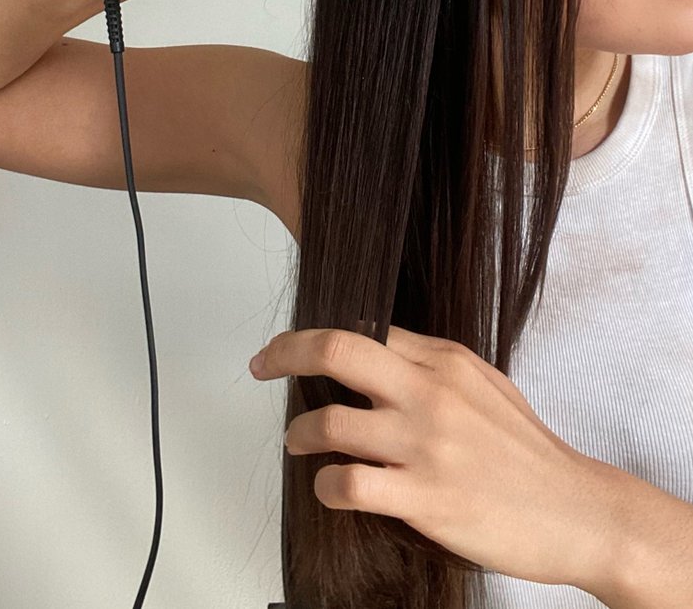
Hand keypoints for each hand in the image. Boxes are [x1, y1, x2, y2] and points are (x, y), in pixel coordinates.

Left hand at [249, 324, 613, 591]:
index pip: (364, 328)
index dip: (315, 337)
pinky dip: (326, 486)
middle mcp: (431, 394)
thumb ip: (433, 364)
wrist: (576, 510)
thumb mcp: (485, 384)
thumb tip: (379, 349)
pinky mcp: (426, 499)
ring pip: (332, 423)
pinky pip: (349, 484)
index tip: (289, 350)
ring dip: (300, 433)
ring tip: (298, 442)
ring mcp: (427, 446)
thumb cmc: (527, 451)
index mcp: (445, 362)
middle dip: (286, 352)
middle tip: (261, 365)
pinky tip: (331, 488)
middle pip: (338, 351)